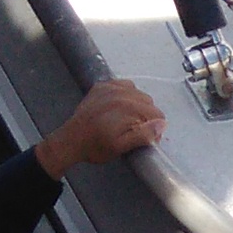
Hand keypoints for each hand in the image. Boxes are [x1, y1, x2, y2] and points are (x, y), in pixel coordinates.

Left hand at [35, 76, 167, 176]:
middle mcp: (120, 93)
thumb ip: (143, 135)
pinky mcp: (102, 86)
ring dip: (137, 105)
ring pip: (138, 92)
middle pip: (148, 102)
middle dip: (146, 116)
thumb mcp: (121, 147)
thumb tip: (161, 124)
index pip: (156, 114)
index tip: (146, 138)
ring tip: (126, 119)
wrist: (71, 140)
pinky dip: (126, 94)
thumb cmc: (95, 147)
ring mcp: (110, 87)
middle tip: (135, 130)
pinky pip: (124, 85)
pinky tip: (119, 107)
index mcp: (127, 108)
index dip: (154, 129)